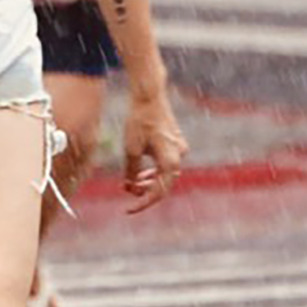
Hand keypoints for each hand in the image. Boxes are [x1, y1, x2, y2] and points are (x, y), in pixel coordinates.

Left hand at [118, 91, 185, 214]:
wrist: (149, 96)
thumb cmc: (139, 122)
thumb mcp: (131, 150)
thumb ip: (131, 173)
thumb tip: (129, 188)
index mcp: (170, 161)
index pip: (158, 192)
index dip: (143, 203)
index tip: (128, 209)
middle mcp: (179, 156)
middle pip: (163, 183)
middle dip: (145, 190)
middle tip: (127, 192)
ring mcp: (179, 148)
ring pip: (165, 173)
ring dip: (149, 180)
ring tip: (132, 182)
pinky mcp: (175, 141)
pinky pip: (166, 162)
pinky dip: (154, 168)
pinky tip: (141, 169)